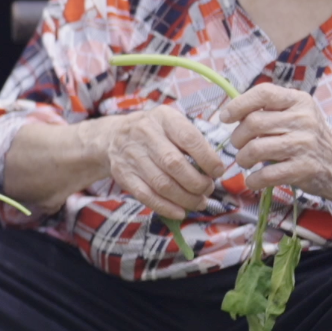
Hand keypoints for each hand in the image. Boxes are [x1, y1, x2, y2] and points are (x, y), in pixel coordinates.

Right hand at [104, 105, 225, 221]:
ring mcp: (132, 156)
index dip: (208, 159)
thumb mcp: (172, 123)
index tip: (218, 172)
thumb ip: (192, 141)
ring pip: (162, 184)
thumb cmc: (155, 132)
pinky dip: (166, 208)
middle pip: (174, 164)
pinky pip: (146, 196)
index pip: (189, 139)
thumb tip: (214, 169)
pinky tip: (180, 212)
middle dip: (197, 183)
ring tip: (199, 202)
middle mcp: (145, 134)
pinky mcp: (123, 175)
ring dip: (185, 198)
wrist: (114, 136)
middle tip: (208, 189)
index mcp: (163, 118)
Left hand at [222, 84, 331, 208]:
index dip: (238, 104)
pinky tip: (254, 180)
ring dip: (242, 158)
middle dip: (237, 138)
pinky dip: (253, 180)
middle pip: (253, 123)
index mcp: (299, 101)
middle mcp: (303, 119)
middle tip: (239, 146)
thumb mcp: (298, 115)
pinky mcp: (304, 169)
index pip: (263, 93)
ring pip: (255, 148)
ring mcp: (304, 144)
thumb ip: (271, 110)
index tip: (225, 117)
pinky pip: (266, 174)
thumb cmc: (309, 139)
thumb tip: (231, 112)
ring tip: (246, 161)